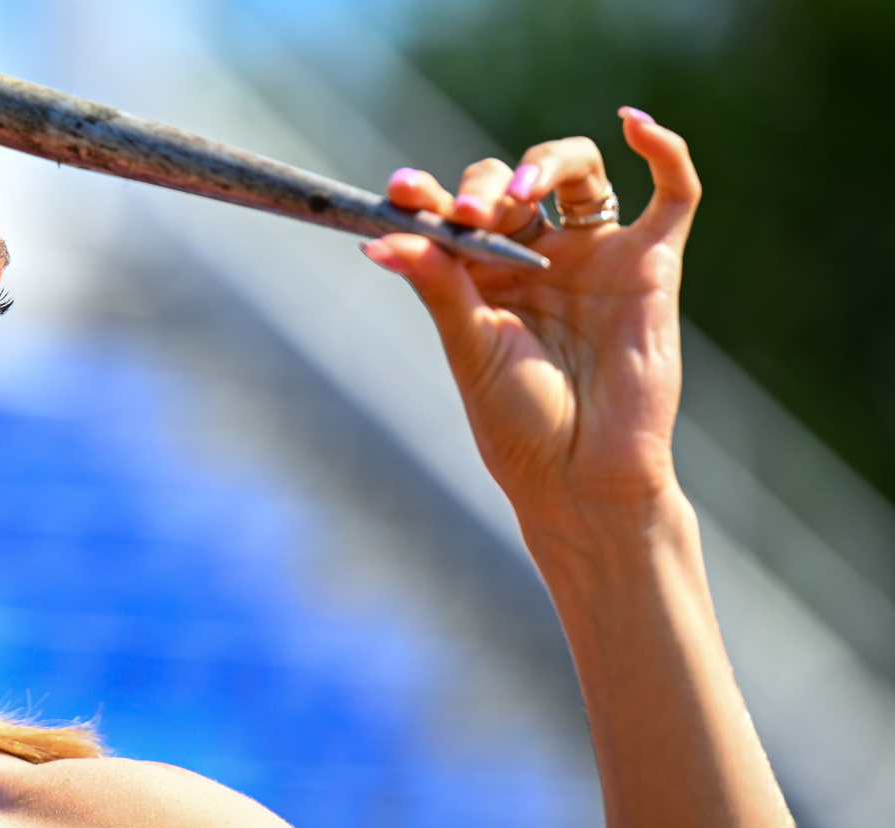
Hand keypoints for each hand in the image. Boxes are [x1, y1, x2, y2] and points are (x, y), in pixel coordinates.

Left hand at [366, 109, 700, 532]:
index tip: (399, 191)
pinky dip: (664, 149)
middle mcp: (538, 257)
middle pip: (511, 184)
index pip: (456, 213)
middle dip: (484, 189)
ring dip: (545, 164)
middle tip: (469, 216)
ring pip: (579, 171)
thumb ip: (437, 284)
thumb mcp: (469, 347)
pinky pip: (674, 192)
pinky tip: (634, 124)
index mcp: (483, 277)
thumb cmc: (519, 424)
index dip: (430, 196)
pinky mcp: (651, 264)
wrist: (580, 475)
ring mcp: (594, 256)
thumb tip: (381, 239)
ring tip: (517, 195)